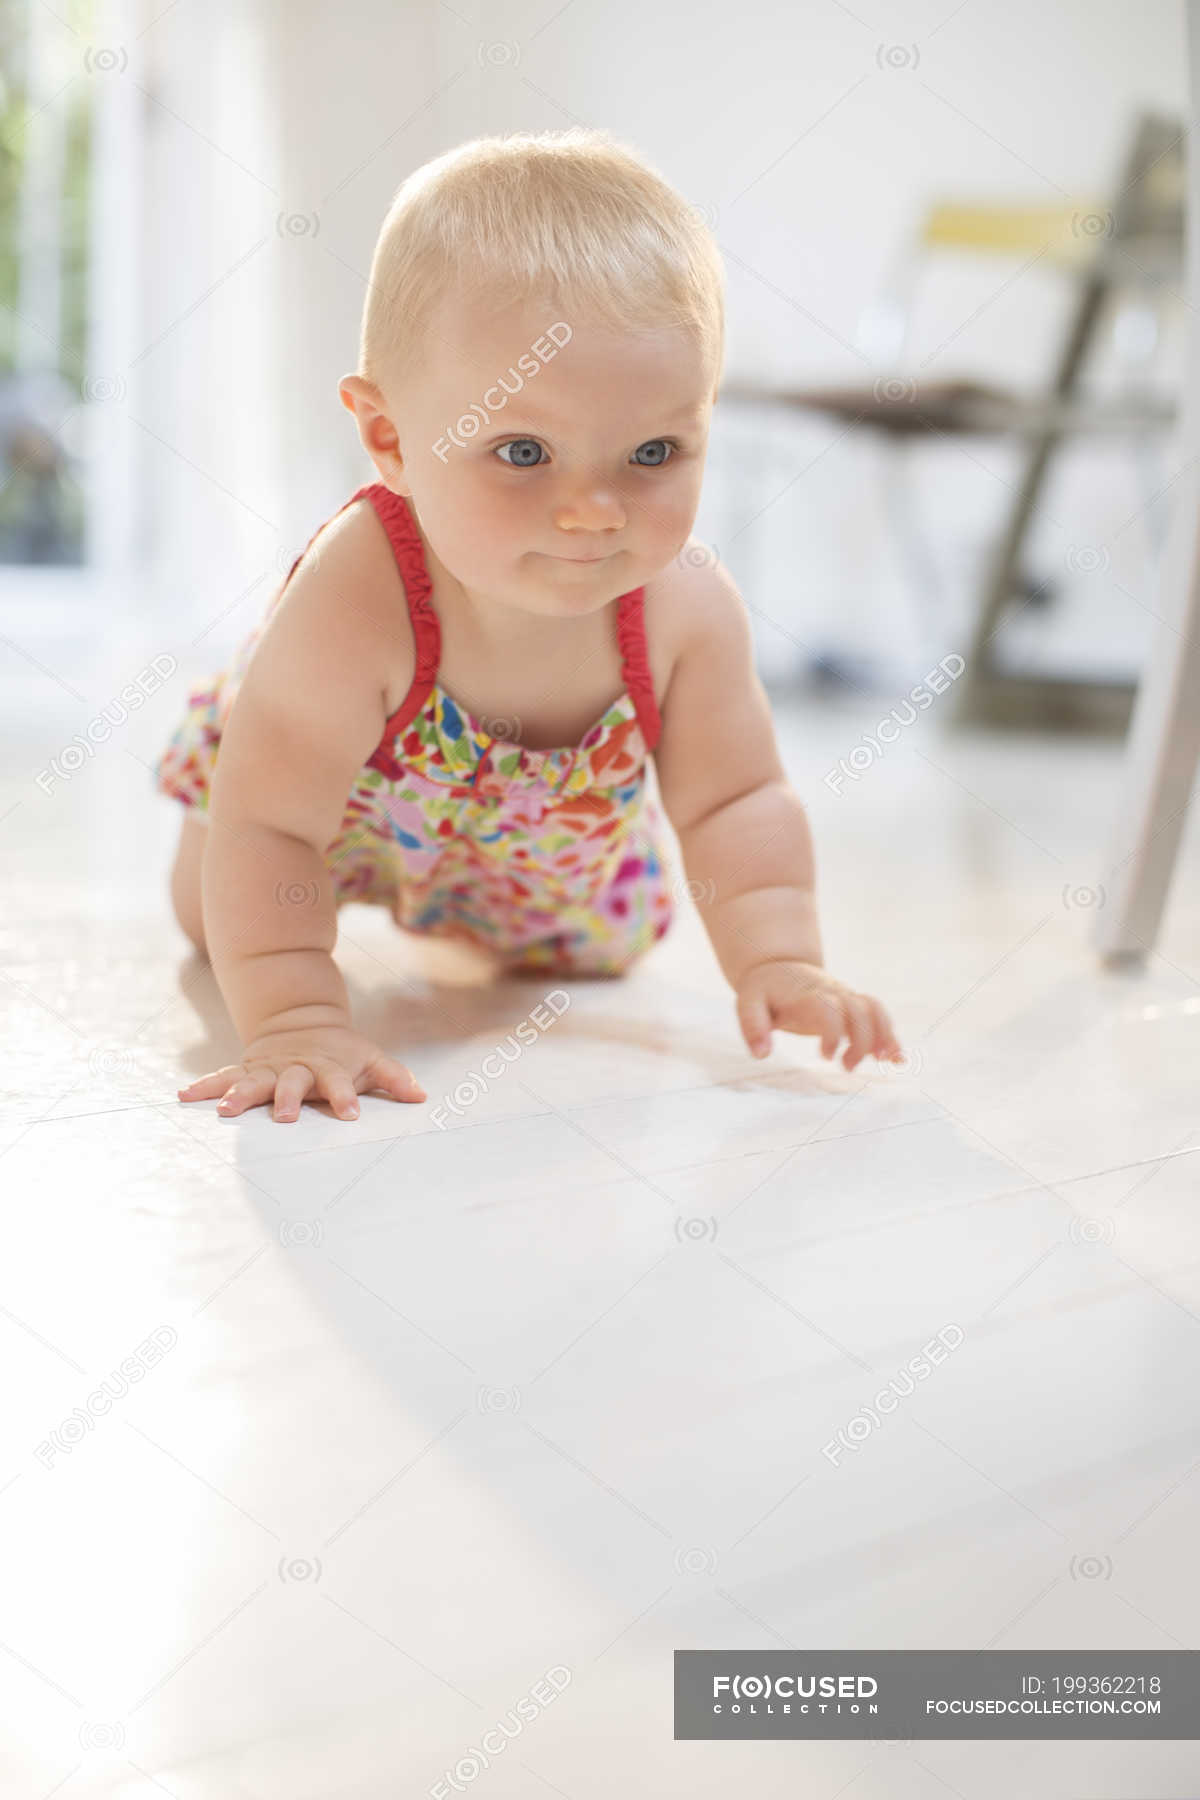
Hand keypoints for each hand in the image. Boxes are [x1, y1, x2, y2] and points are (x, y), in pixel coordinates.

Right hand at [178, 1022, 426, 1122]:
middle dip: (288, 1099)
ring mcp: (268, 1069)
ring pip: (252, 1081)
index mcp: (327, 1069)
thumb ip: (394, 1078)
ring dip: (238, 1095)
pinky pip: (222, 1077)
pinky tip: (183, 1096)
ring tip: (224, 1110)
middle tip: (286, 1118)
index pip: (339, 1084)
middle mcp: (295, 1069)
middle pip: (291, 1084)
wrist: (303, 1019)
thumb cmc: (343, 1051)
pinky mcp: (247, 1069)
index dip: (346, 1098)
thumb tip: (422, 1097)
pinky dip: (205, 1085)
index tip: (351, 1115)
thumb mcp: (371, 1059)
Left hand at [736, 959, 902, 1070]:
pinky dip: (890, 1035)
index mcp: (807, 993)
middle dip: (861, 1040)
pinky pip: (878, 1015)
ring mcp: (845, 997)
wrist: (779, 965)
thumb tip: (762, 1054)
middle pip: (859, 1010)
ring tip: (888, 1061)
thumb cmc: (763, 989)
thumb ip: (753, 1026)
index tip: (826, 1056)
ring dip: (884, 1035)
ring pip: (875, 1010)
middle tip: (846, 1067)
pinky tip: (897, 1058)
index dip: (833, 1031)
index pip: (829, 1008)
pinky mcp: (852, 1005)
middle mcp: (832, 992)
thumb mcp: (747, 1002)